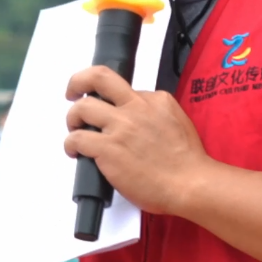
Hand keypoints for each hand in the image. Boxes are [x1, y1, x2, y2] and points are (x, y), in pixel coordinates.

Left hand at [62, 65, 210, 216]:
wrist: (190, 183)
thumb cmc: (188, 162)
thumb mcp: (178, 121)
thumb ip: (156, 113)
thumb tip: (139, 116)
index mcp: (155, 99)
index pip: (122, 87)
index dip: (110, 97)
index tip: (104, 104)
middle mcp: (135, 107)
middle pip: (98, 78)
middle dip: (78, 81)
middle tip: (72, 92)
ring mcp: (120, 127)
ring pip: (82, 108)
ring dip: (73, 118)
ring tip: (74, 129)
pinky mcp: (108, 149)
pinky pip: (78, 139)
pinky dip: (70, 144)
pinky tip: (74, 151)